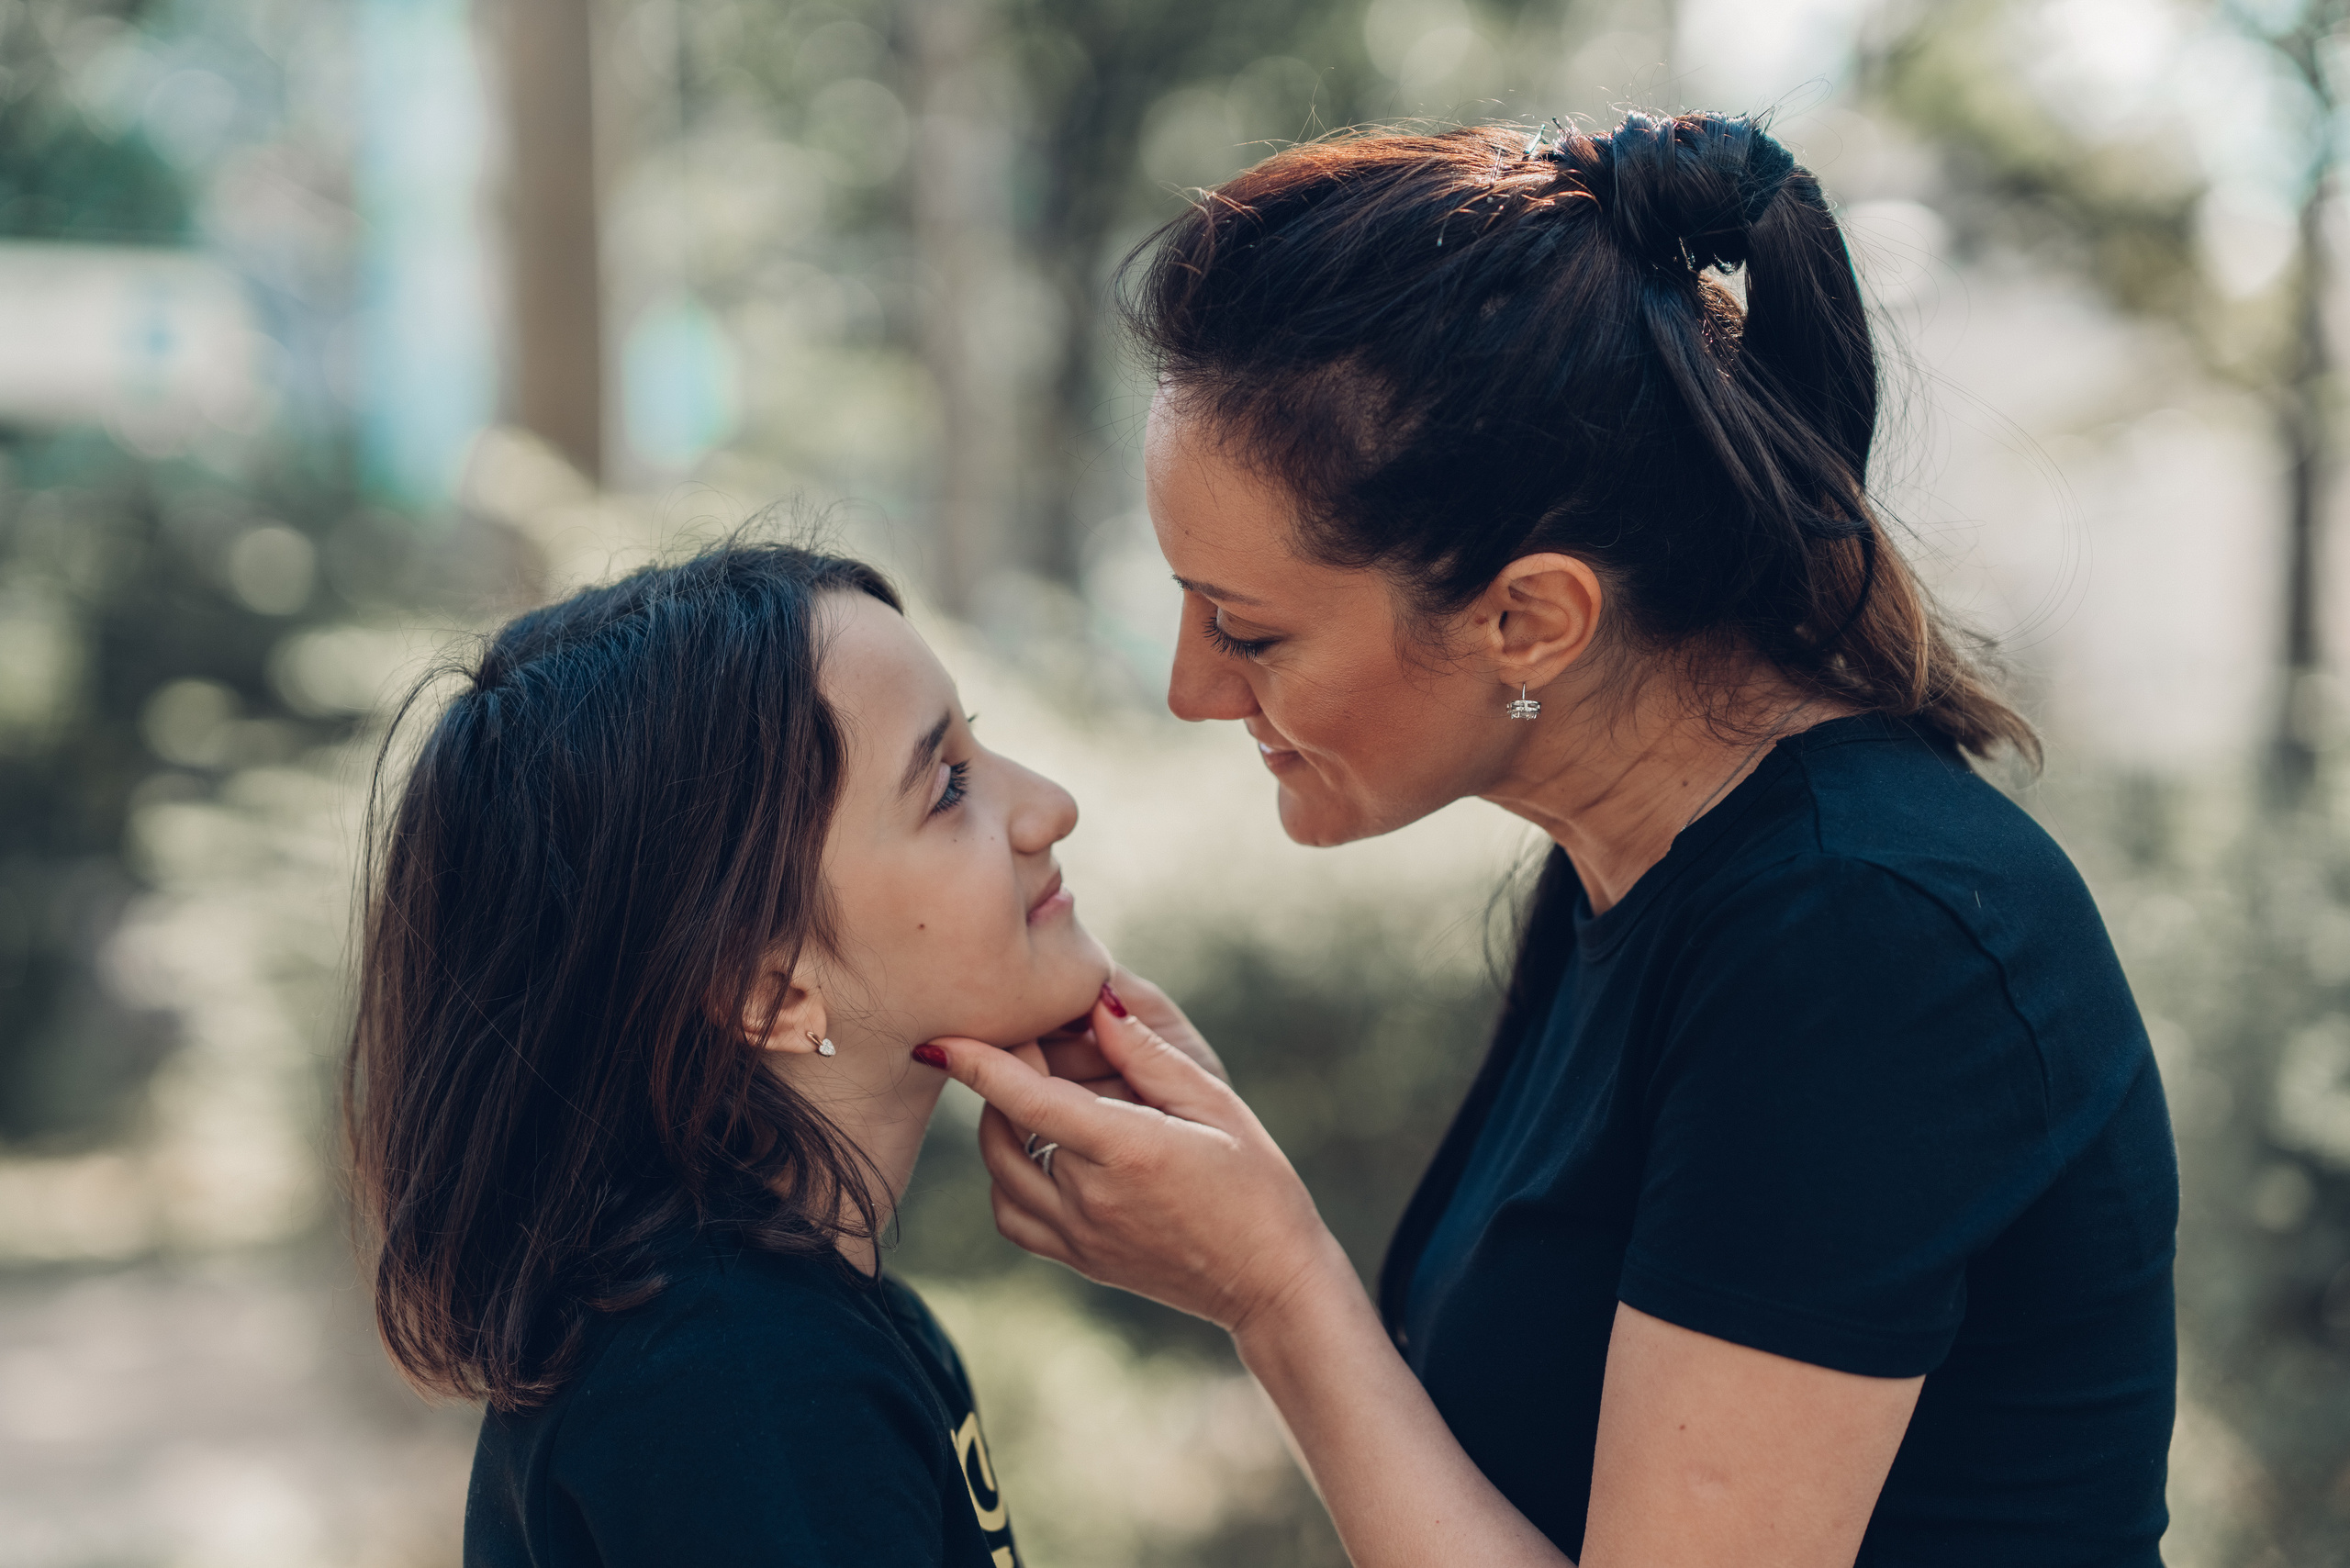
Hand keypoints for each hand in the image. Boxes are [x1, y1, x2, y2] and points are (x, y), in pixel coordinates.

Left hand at [919, 993, 1344, 1333]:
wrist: (1271, 1282)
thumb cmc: (1256, 1184)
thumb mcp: (1216, 1105)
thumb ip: (1149, 1054)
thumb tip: (1097, 1003)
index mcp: (1127, 1150)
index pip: (1028, 1097)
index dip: (977, 1063)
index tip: (937, 1039)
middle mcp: (1091, 1198)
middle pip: (1005, 1128)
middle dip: (1000, 1082)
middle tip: (1026, 1048)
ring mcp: (1080, 1236)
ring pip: (999, 1175)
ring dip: (1000, 1129)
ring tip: (1034, 1097)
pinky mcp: (1079, 1261)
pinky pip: (1014, 1217)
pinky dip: (1009, 1179)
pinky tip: (1043, 1155)